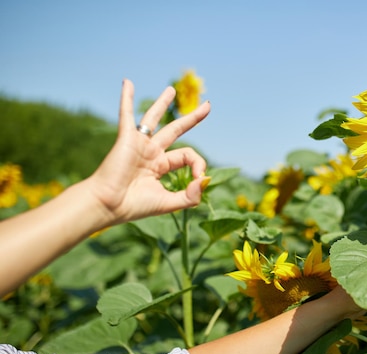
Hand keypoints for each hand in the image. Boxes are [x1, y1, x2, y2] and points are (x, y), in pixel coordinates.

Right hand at [88, 79, 210, 224]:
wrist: (108, 205)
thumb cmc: (134, 206)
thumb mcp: (168, 203)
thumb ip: (190, 195)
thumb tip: (206, 179)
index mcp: (161, 166)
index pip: (187, 156)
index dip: (198, 164)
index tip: (198, 178)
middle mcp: (152, 153)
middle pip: (176, 130)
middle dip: (192, 118)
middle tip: (207, 106)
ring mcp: (139, 144)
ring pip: (154, 118)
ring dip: (163, 103)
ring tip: (172, 90)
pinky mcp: (127, 139)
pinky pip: (127, 115)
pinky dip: (126, 98)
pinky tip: (127, 82)